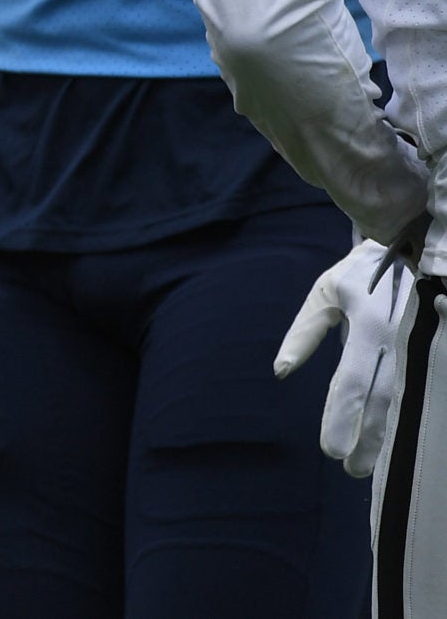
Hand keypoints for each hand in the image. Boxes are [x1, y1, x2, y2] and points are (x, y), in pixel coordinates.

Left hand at [275, 237, 414, 477]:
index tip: (331, 450)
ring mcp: (426, 343)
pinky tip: (401, 437)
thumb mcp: (327, 293)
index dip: (340, 419)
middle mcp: (400, 338)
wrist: (417, 241)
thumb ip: (303, 332)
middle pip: (383, 401)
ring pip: (408, 400)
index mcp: (369, 325)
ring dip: (389, 434)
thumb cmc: (363, 271)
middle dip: (367, 439)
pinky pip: (428, 389)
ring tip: (373, 463)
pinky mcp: (441, 346)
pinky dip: (413, 415)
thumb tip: (280, 370)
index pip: (351, 382)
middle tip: (352, 469)